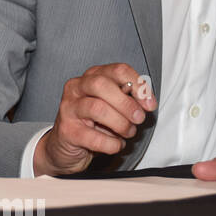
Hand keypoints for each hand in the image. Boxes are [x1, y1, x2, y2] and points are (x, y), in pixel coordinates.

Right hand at [34, 63, 156, 175]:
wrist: (66, 145)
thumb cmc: (93, 123)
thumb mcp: (112, 105)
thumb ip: (128, 99)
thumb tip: (146, 101)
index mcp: (91, 77)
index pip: (118, 70)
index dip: (138, 86)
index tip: (149, 104)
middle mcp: (76, 88)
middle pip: (102, 84)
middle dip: (126, 103)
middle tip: (139, 118)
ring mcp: (68, 108)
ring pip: (97, 108)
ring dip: (121, 124)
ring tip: (128, 132)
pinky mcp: (66, 130)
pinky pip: (94, 137)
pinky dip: (112, 144)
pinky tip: (115, 145)